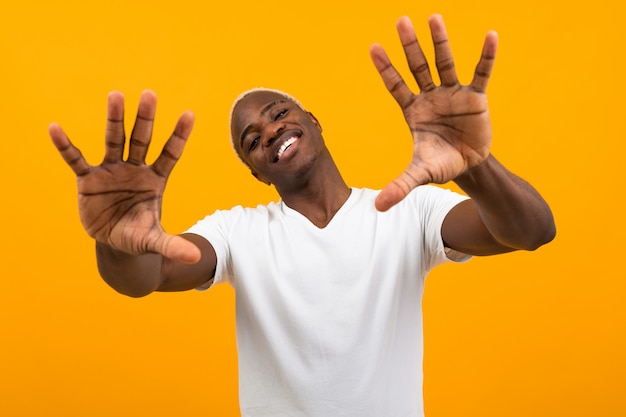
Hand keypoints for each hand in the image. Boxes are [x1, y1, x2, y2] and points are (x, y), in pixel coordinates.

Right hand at [49, 90, 199, 262]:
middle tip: (150, 94)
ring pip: (113, 140)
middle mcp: (134, 170)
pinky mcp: (89, 180)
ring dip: (114, 119)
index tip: (189, 114)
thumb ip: (172, 246)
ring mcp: (111, 171)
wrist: (114, 242)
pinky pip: (76, 160)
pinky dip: (66, 146)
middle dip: (145, 119)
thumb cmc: (139, 236)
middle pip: (141, 139)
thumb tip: (194, 259)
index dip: (178, 135)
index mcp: (155, 180)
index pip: (170, 154)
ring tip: (116, 95)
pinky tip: (55, 129)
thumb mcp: (154, 241)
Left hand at [370, 14, 497, 210]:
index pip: (396, 86)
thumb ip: (401, 185)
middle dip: (410, 46)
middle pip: (418, 67)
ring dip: (441, 42)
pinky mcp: (476, 98)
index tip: (374, 47)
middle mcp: (431, 97)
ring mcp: (453, 94)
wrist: (469, 166)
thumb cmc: (440, 165)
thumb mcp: (420, 174)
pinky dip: (486, 57)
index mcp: (414, 111)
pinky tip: (491, 36)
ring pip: (445, 63)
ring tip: (433, 17)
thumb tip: (378, 207)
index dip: (386, 69)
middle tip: (401, 20)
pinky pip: (481, 74)